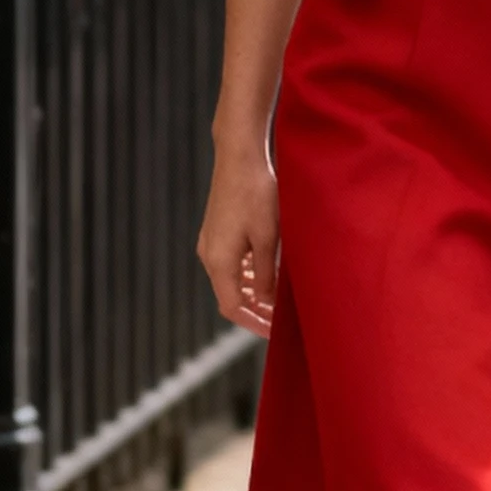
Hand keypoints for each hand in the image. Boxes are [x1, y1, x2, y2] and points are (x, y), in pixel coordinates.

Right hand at [197, 143, 279, 336]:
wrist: (240, 157)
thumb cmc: (257, 195)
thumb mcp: (269, 239)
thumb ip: (268, 275)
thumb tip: (267, 302)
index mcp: (219, 262)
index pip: (233, 308)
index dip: (255, 324)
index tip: (276, 333)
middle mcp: (209, 255)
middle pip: (230, 296)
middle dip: (255, 311)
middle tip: (281, 321)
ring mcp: (211, 242)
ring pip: (231, 279)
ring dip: (253, 292)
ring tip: (279, 300)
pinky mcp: (217, 230)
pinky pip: (231, 263)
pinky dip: (249, 274)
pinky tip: (269, 271)